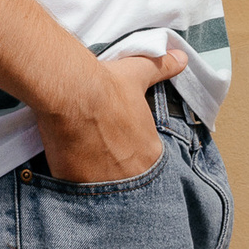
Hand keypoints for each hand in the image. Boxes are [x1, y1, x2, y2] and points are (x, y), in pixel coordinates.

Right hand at [33, 49, 185, 184]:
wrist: (73, 92)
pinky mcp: (78, 186)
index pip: (145, 160)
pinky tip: (65, 164)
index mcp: (150, 152)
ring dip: (94, 176)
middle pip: (126, 177)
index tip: (115, 141)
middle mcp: (134, 174)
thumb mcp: (139, 73)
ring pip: (102, 186)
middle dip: (113, 167)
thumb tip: (182, 57)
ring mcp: (106, 184)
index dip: (129, 151)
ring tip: (80, 158)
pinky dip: (73, 179)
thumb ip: (163, 68)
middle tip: (96, 149)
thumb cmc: (108, 84)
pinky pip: (77, 191)